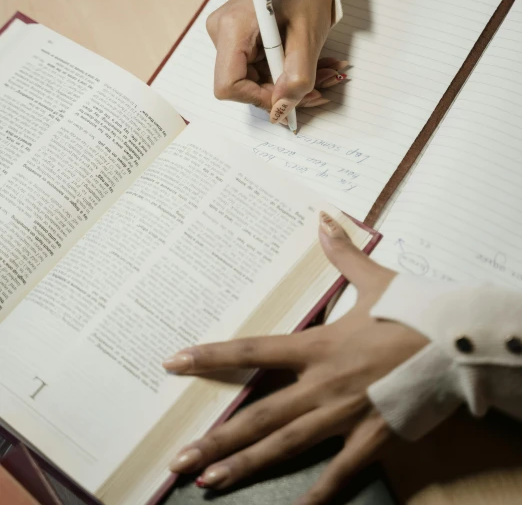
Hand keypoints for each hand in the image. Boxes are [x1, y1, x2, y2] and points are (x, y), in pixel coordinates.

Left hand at [163, 215, 427, 503]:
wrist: (454, 344)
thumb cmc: (413, 313)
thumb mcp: (375, 280)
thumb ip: (342, 255)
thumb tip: (322, 219)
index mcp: (318, 345)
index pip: (253, 351)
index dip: (212, 356)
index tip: (176, 361)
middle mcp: (321, 383)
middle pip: (259, 414)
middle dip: (216, 437)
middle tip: (179, 458)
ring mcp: (344, 414)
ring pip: (285, 445)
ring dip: (244, 464)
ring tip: (208, 481)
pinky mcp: (371, 437)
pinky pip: (340, 471)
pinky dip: (318, 493)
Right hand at [205, 0, 348, 124]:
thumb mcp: (308, 37)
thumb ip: (296, 77)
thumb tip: (281, 110)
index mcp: (232, 28)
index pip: (229, 85)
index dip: (260, 98)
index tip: (289, 98)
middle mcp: (222, 32)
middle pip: (244, 84)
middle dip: (285, 91)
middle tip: (320, 87)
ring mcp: (229, 36)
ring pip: (257, 78)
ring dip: (293, 81)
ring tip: (325, 72)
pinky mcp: (241, 38)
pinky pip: (262, 66)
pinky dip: (289, 70)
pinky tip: (314, 64)